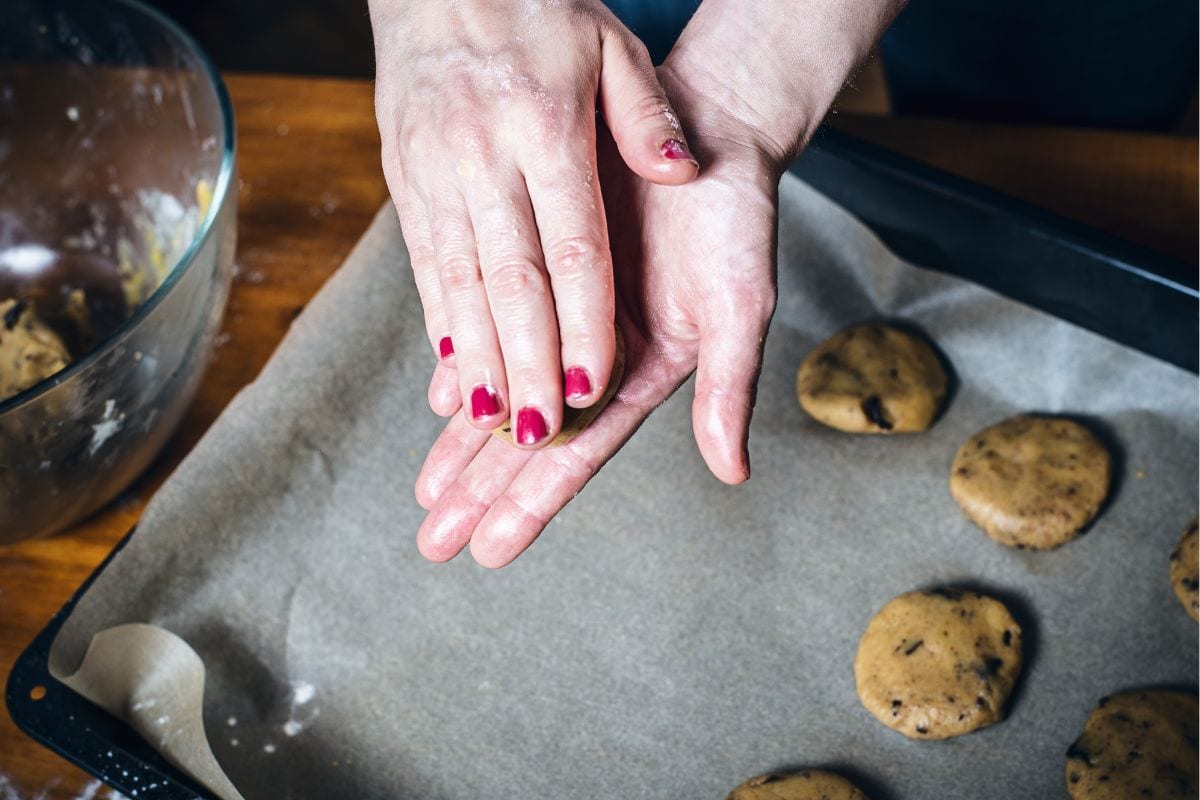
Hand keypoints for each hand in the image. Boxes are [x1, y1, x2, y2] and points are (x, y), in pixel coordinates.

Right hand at [370, 0, 697, 446]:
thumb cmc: (539, 11)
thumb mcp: (611, 44)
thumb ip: (648, 115)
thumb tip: (684, 172)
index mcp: (545, 127)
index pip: (571, 245)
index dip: (580, 321)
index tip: (589, 386)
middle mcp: (484, 157)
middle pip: (510, 280)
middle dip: (524, 363)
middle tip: (536, 434)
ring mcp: (436, 172)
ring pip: (457, 283)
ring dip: (474, 360)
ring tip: (489, 422)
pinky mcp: (406, 180)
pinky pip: (423, 264)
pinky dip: (439, 322)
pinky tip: (452, 371)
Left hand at [414, 83, 783, 566]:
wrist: (704, 130)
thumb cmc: (733, 217)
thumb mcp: (738, 302)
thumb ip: (728, 386)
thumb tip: (733, 472)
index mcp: (640, 373)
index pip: (579, 452)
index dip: (534, 501)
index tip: (491, 547)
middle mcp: (598, 357)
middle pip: (531, 438)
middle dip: (484, 491)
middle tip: (435, 539)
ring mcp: (567, 319)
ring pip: (506, 392)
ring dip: (465, 445)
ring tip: (428, 494)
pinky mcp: (542, 273)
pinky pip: (494, 329)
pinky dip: (468, 366)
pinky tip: (442, 404)